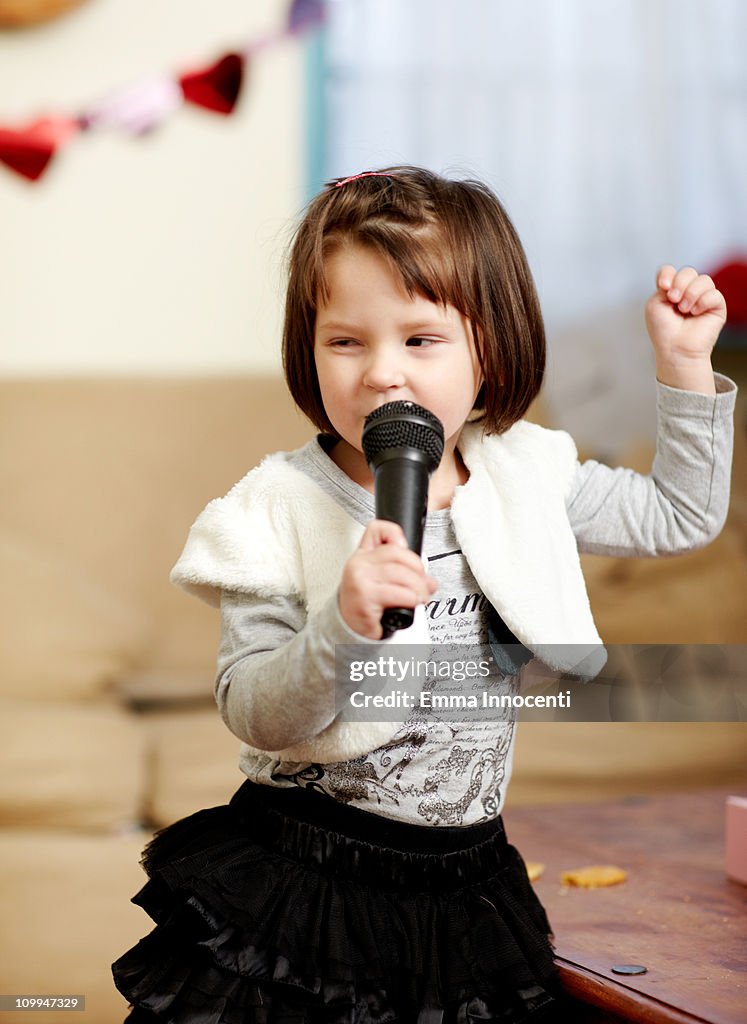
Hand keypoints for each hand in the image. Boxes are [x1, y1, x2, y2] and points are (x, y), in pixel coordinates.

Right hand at [339, 520, 436, 639]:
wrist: (351, 626)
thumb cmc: (366, 602)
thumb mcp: (382, 581)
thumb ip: (405, 574)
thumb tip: (429, 581)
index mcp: (363, 555)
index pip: (377, 530)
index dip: (394, 533)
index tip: (406, 546)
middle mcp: (359, 564)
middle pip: (398, 553)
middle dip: (418, 569)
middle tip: (422, 583)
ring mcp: (360, 579)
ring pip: (401, 574)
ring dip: (418, 587)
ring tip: (420, 597)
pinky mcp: (366, 597)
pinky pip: (399, 594)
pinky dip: (412, 599)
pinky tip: (412, 603)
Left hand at [645, 265, 725, 392]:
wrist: (675, 349)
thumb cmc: (663, 331)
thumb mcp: (655, 304)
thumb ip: (664, 285)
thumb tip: (678, 278)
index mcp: (671, 291)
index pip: (671, 271)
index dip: (667, 274)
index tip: (663, 286)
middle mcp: (688, 292)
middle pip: (688, 271)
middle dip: (679, 283)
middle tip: (673, 300)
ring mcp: (703, 298)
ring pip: (704, 280)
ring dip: (691, 294)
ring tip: (684, 310)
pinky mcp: (717, 306)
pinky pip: (714, 294)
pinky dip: (703, 302)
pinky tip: (696, 313)